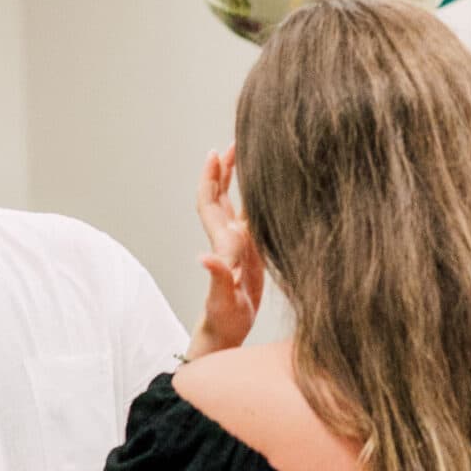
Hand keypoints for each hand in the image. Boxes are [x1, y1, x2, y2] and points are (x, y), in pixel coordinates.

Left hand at [191, 145, 263, 356]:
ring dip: (239, 179)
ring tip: (249, 154)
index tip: (216, 152)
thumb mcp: (222, 299)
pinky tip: (266, 188)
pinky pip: (251, 216)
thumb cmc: (223, 318)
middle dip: (225, 167)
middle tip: (236, 141)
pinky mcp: (251, 250)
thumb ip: (218, 278)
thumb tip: (204, 258)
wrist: (227, 330)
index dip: (211, 177)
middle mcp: (228, 237)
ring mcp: (239, 242)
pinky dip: (255, 198)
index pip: (211, 201)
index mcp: (222, 242)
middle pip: (222, 194)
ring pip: (236, 202)